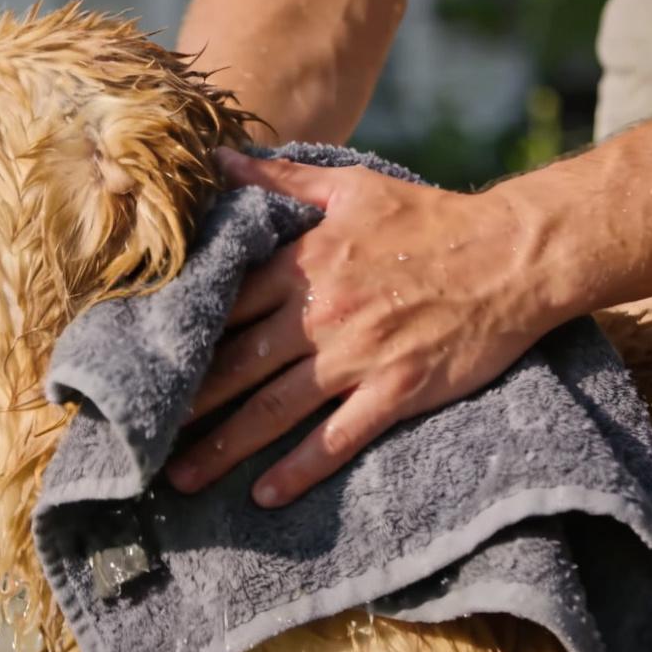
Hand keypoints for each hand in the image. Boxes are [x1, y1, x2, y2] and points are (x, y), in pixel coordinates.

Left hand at [164, 149, 561, 506]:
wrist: (511, 255)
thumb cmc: (431, 219)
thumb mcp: (351, 187)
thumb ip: (279, 177)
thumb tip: (218, 157)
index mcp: (304, 264)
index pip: (223, 305)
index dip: (179, 337)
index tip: (141, 364)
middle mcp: (321, 314)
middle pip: (236, 365)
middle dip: (186, 404)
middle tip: (140, 436)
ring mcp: (358, 356)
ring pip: (275, 409)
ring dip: (225, 446)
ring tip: (183, 476)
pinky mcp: (397, 391)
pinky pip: (338, 438)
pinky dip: (300, 468)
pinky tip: (266, 494)